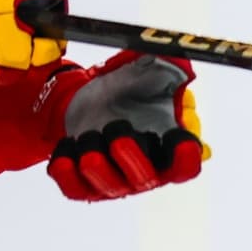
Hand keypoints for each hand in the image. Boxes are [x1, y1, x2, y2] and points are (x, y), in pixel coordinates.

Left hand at [44, 51, 205, 200]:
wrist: (93, 101)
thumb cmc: (130, 92)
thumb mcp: (152, 75)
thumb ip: (170, 69)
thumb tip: (180, 62)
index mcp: (168, 151)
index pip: (185, 166)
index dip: (184, 157)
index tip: (175, 135)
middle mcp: (146, 172)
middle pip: (145, 179)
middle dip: (130, 157)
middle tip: (117, 133)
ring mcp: (115, 182)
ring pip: (108, 186)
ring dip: (96, 163)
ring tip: (85, 136)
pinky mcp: (85, 185)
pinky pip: (75, 188)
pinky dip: (66, 171)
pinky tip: (66, 146)